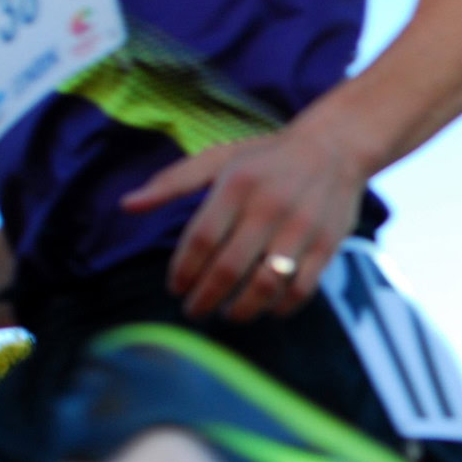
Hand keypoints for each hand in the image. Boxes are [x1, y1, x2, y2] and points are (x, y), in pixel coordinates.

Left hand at [122, 122, 366, 321]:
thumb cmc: (265, 158)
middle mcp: (269, 206)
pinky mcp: (327, 244)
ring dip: (240, 310)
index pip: (201, 240)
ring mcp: (301, 228)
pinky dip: (279, 308)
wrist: (335, 148)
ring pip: (265, 285)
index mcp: (237, 184)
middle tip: (193, 311)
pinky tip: (264, 309)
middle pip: (228, 268)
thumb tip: (126, 205)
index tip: (175, 288)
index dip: (183, 271)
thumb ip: (171, 183)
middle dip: (204, 299)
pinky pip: (300, 289)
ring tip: (226, 314)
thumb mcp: (218, 159)